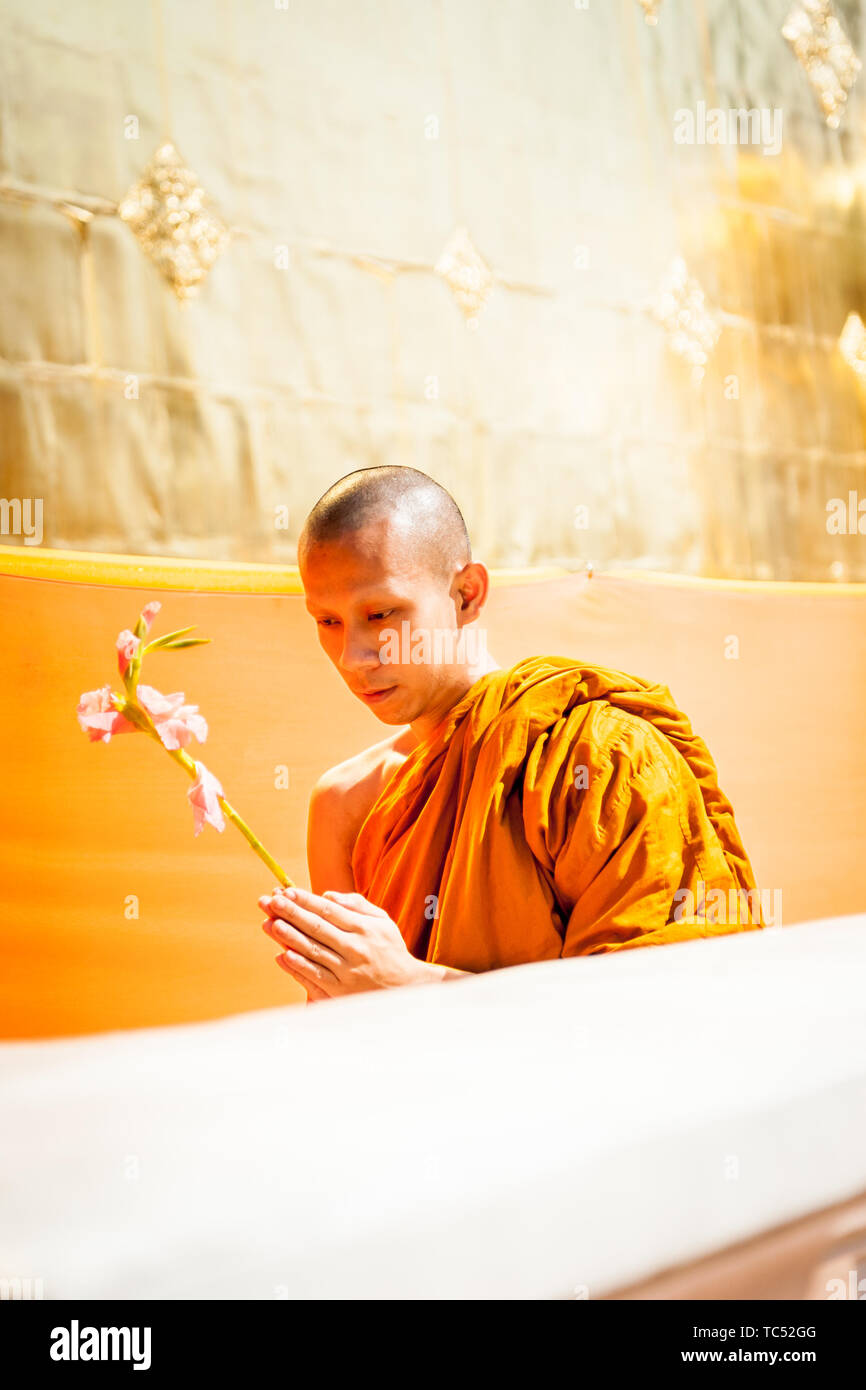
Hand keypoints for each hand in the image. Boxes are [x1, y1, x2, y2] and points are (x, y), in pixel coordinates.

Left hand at [257, 885, 440, 999]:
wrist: (405, 989)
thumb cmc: (389, 950)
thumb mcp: (382, 921)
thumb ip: (356, 905)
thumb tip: (326, 895)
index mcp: (364, 928)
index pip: (329, 910)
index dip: (305, 900)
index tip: (285, 891)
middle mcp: (355, 948)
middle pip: (317, 928)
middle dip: (291, 913)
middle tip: (270, 901)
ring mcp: (347, 971)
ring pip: (313, 951)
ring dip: (289, 937)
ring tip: (269, 923)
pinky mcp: (340, 991)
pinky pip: (315, 976)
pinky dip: (298, 967)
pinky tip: (282, 955)